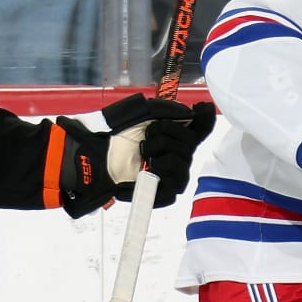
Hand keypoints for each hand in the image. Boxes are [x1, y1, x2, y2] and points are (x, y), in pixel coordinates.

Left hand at [56, 96, 217, 216]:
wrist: (96, 155)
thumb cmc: (115, 133)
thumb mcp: (141, 112)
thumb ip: (167, 109)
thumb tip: (190, 113)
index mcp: (175, 133)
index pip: (201, 127)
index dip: (204, 118)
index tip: (201, 108)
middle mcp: (178, 153)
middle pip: (189, 142)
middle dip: (165, 134)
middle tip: (146, 137)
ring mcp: (172, 174)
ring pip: (183, 163)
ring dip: (159, 152)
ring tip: (142, 154)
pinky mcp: (163, 193)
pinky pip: (173, 187)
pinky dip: (155, 175)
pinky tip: (142, 171)